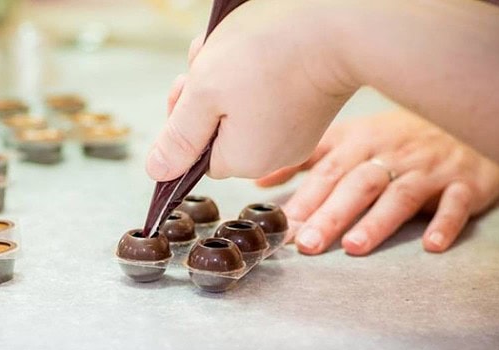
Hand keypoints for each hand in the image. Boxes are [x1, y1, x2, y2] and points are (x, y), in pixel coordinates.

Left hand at [146, 0, 355, 180]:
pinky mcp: (311, 111)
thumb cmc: (269, 55)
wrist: (340, 28)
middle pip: (219, 131)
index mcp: (244, 161)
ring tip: (233, 50)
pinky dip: (257, 79)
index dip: (185, 120)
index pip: (197, 154)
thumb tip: (158, 172)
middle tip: (206, 60)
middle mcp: (274, 156)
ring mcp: (297, 134)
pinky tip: (259, 53)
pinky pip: (269, 102)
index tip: (187, 85)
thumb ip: (178, 137)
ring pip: (242, 112)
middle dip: (205, 95)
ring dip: (227, 81)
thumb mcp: (204, 93)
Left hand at [256, 110, 498, 254]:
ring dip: (377, 222)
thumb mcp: (351, 137)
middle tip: (306, 244)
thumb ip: (307, 160)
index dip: (304, 200)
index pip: (327, 173)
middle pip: (357, 186)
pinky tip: (432, 245)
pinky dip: (445, 223)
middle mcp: (392, 154)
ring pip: (400, 195)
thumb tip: (258, 182)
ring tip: (354, 247)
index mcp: (361, 143)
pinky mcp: (466, 182)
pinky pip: (456, 203)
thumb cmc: (401, 134)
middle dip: (331, 214)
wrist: (469, 112)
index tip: (281, 227)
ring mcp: (429, 169)